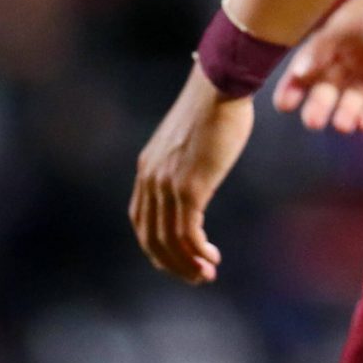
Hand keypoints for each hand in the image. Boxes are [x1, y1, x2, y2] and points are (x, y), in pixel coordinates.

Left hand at [130, 65, 252, 283]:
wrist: (220, 86)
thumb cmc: (215, 107)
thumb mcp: (190, 140)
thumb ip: (186, 161)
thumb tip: (199, 172)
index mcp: (147, 168)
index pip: (141, 220)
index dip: (157, 246)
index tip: (179, 258)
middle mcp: (151, 179)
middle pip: (151, 237)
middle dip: (172, 263)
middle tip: (194, 277)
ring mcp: (168, 184)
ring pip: (169, 240)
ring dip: (187, 263)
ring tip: (206, 274)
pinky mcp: (190, 186)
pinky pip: (187, 231)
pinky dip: (197, 251)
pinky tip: (212, 257)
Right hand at [274, 0, 362, 133]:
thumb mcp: (350, 22)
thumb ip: (322, 47)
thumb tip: (297, 72)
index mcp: (339, 37)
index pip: (309, 63)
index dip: (294, 84)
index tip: (284, 106)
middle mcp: (355, 55)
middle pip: (330, 86)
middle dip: (320, 105)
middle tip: (313, 122)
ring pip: (355, 99)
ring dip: (346, 113)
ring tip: (343, 124)